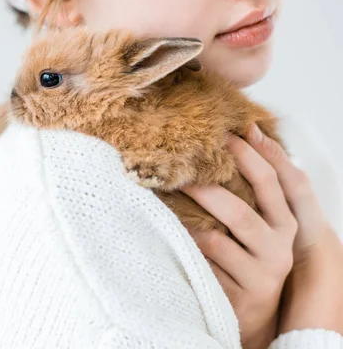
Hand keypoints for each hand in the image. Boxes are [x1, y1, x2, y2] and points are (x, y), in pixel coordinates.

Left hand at [183, 129, 297, 348]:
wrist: (254, 314)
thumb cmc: (251, 259)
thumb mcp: (261, 227)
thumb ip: (254, 190)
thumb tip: (246, 131)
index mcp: (284, 225)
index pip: (271, 183)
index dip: (250, 156)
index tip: (226, 134)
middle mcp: (277, 250)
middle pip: (238, 213)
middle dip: (205, 190)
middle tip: (177, 171)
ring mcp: (259, 277)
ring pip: (215, 242)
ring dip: (186, 223)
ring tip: (162, 204)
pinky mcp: (238, 299)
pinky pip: (202, 269)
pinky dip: (182, 252)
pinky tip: (165, 240)